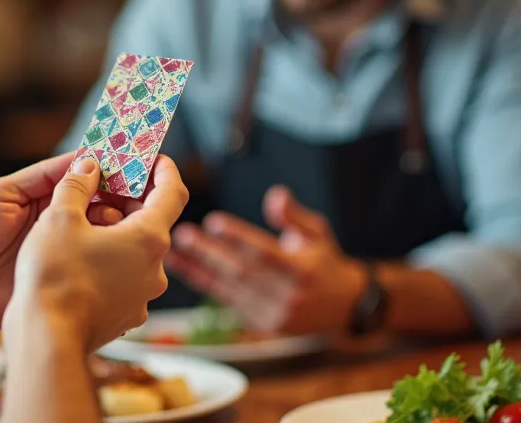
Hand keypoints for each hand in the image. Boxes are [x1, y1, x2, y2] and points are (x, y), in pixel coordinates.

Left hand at [0, 151, 131, 342]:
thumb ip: (41, 177)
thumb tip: (84, 159)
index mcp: (39, 196)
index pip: (79, 176)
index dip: (104, 167)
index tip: (130, 159)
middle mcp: (55, 221)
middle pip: (97, 203)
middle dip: (119, 195)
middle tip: (138, 193)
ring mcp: (61, 251)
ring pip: (100, 232)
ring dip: (116, 223)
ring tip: (124, 221)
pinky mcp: (63, 278)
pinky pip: (92, 264)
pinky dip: (109, 255)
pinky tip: (119, 248)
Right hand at [4, 156, 189, 351]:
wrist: (45, 338)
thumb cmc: (54, 276)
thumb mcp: (59, 217)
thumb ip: (76, 185)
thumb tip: (87, 166)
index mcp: (149, 238)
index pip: (173, 191)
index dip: (164, 168)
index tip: (152, 157)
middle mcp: (155, 268)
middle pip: (152, 223)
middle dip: (129, 202)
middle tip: (103, 187)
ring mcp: (142, 296)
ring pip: (136, 253)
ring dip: (117, 234)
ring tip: (83, 226)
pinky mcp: (125, 316)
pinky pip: (124, 279)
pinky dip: (110, 263)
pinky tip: (80, 261)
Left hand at [166, 186, 367, 335]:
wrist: (344, 307)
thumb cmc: (325, 262)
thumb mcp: (318, 232)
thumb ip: (294, 215)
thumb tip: (275, 195)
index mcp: (303, 270)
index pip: (266, 252)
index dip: (239, 237)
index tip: (214, 222)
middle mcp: (289, 294)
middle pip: (243, 272)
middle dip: (211, 253)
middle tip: (184, 235)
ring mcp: (276, 313)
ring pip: (231, 289)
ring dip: (201, 270)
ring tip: (176, 252)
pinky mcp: (264, 325)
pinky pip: (230, 302)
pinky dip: (206, 285)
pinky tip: (187, 270)